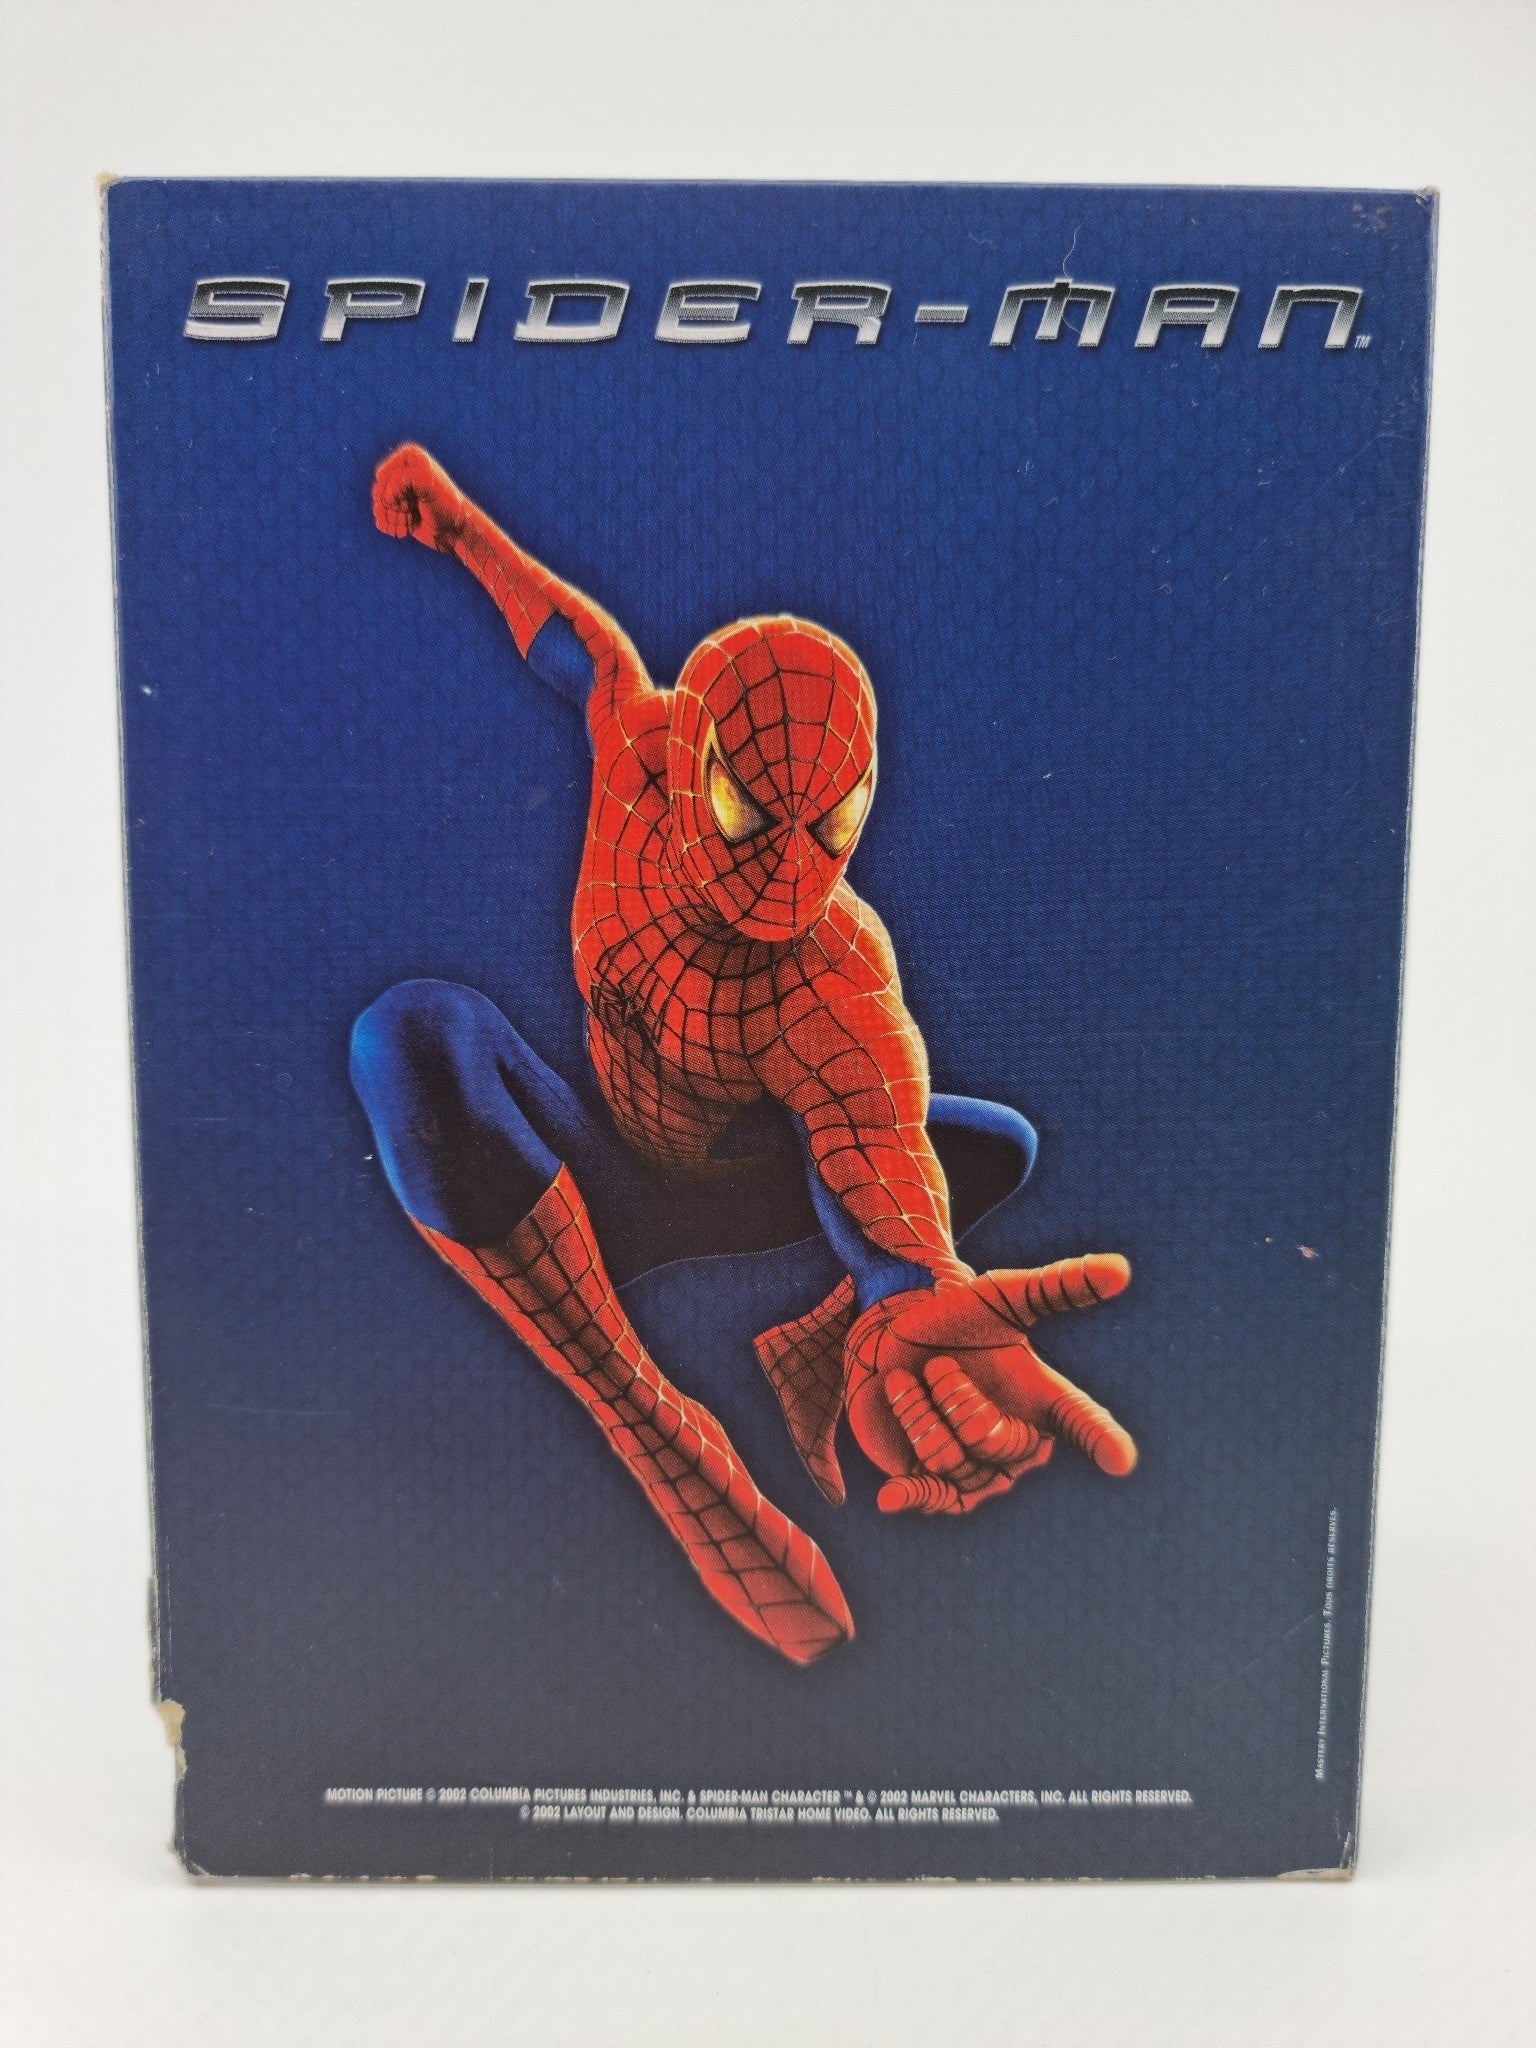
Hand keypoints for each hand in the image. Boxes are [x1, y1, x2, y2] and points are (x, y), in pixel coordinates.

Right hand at [373, 442, 464, 551]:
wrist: (456, 531)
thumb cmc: (446, 506)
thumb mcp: (430, 486)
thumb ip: (405, 479)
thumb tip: (384, 496)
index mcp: (410, 456)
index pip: (385, 476)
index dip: (395, 493)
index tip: (416, 500)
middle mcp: (402, 469)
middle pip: (380, 491)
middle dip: (394, 508)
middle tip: (413, 514)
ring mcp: (399, 489)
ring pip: (379, 505)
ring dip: (393, 519)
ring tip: (409, 525)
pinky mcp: (397, 507)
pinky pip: (380, 516)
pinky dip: (390, 526)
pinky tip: (405, 530)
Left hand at [844, 1256, 1135, 1514]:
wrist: (897, 1334)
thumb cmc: (959, 1316)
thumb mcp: (1004, 1295)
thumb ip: (1059, 1285)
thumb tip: (1120, 1271)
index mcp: (1046, 1400)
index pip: (1081, 1421)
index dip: (1101, 1439)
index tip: (1120, 1460)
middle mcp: (1019, 1444)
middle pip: (988, 1437)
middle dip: (953, 1393)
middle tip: (940, 1366)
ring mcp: (978, 1471)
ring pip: (948, 1456)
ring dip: (921, 1410)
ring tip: (917, 1383)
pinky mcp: (935, 1484)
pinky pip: (927, 1492)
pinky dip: (911, 1497)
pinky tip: (888, 1500)